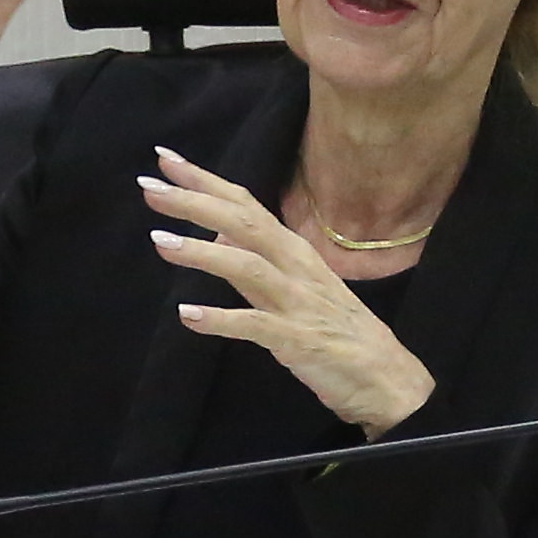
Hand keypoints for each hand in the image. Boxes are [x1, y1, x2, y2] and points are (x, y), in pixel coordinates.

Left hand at [142, 152, 434, 434]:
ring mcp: (299, 301)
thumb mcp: (293, 289)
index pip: (245, 204)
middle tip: (149, 188)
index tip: (166, 160)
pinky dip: (221, 318)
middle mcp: (296, 266)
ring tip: (160, 243)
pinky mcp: (299, 339)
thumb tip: (216, 234)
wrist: (388, 378)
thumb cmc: (338, 332)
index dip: (205, 181)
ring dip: (202, 253)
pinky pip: (255, 325)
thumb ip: (253, 264)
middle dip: (194, 202)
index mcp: (294, 250)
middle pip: (242, 222)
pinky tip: (188, 315)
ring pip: (247, 265)